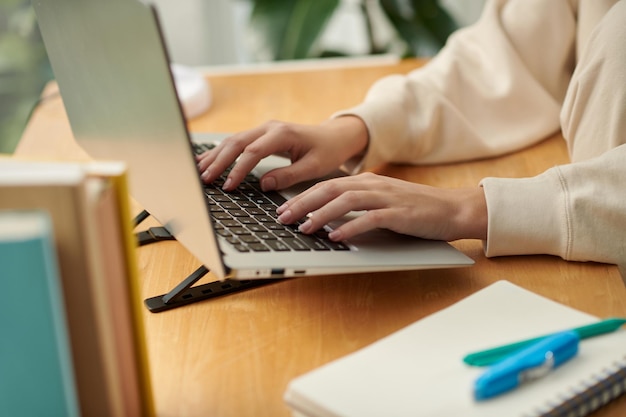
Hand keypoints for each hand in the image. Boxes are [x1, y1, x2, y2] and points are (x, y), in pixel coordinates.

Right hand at [196, 116, 368, 190]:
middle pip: (236, 143)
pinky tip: (207, 160)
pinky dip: (221, 151)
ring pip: (233, 140)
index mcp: (282, 134)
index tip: (229, 186)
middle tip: (206, 180)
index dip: (238, 170)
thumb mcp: (314, 167)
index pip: (253, 152)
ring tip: (200, 171)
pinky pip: (237, 142)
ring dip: (215, 156)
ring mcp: (263, 129)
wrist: (334, 136)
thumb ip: (289, 175)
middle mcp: (269, 127)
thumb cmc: (327, 151)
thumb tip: (264, 184)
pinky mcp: (261, 134)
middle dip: (219, 162)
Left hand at [276, 172, 487, 241]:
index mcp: (368, 182)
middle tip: (283, 218)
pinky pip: (370, 218)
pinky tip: (336, 237)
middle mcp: (374, 186)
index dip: (303, 196)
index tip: (284, 208)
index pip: (327, 185)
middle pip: (330, 189)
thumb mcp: (383, 201)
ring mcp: (387, 198)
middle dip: (303, 203)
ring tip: (304, 228)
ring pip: (346, 201)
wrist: (453, 209)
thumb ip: (359, 205)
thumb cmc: (416, 209)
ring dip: (321, 214)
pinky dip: (351, 227)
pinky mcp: (399, 213)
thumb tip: (329, 219)